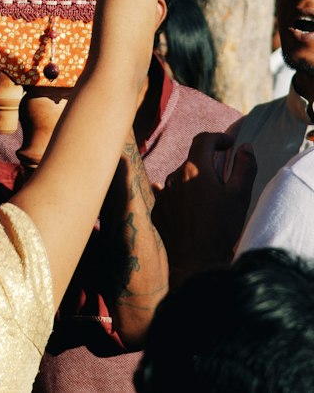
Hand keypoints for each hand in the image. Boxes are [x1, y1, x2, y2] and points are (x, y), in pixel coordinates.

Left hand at [151, 131, 254, 285]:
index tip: (229, 144)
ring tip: (209, 202)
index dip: (218, 138)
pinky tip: (190, 210)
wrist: (196, 262)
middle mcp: (173, 177)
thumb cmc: (221, 228)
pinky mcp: (157, 210)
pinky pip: (169, 196)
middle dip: (208, 165)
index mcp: (193, 169)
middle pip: (192, 161)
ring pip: (180, 179)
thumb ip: (244, 167)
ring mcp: (163, 194)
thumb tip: (245, 147)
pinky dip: (181, 198)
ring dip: (194, 183)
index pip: (203, 140)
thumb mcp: (240, 196)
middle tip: (224, 181)